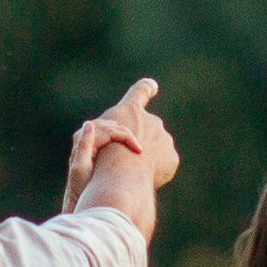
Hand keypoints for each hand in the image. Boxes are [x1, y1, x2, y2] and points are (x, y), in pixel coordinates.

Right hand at [73, 77, 178, 201]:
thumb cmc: (104, 155)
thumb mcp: (94, 136)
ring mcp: (164, 138)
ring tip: (134, 173)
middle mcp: (151, 120)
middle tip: (129, 158)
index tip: (152, 86)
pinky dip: (156, 171)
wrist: (123, 176)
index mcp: (131, 110)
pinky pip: (164, 164)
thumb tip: (112, 131)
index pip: (140, 92)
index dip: (146, 88)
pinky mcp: (172, 157)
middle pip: (148, 129)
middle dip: (142, 141)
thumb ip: (107, 128)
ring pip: (157, 148)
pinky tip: (144, 180)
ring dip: (149, 158)